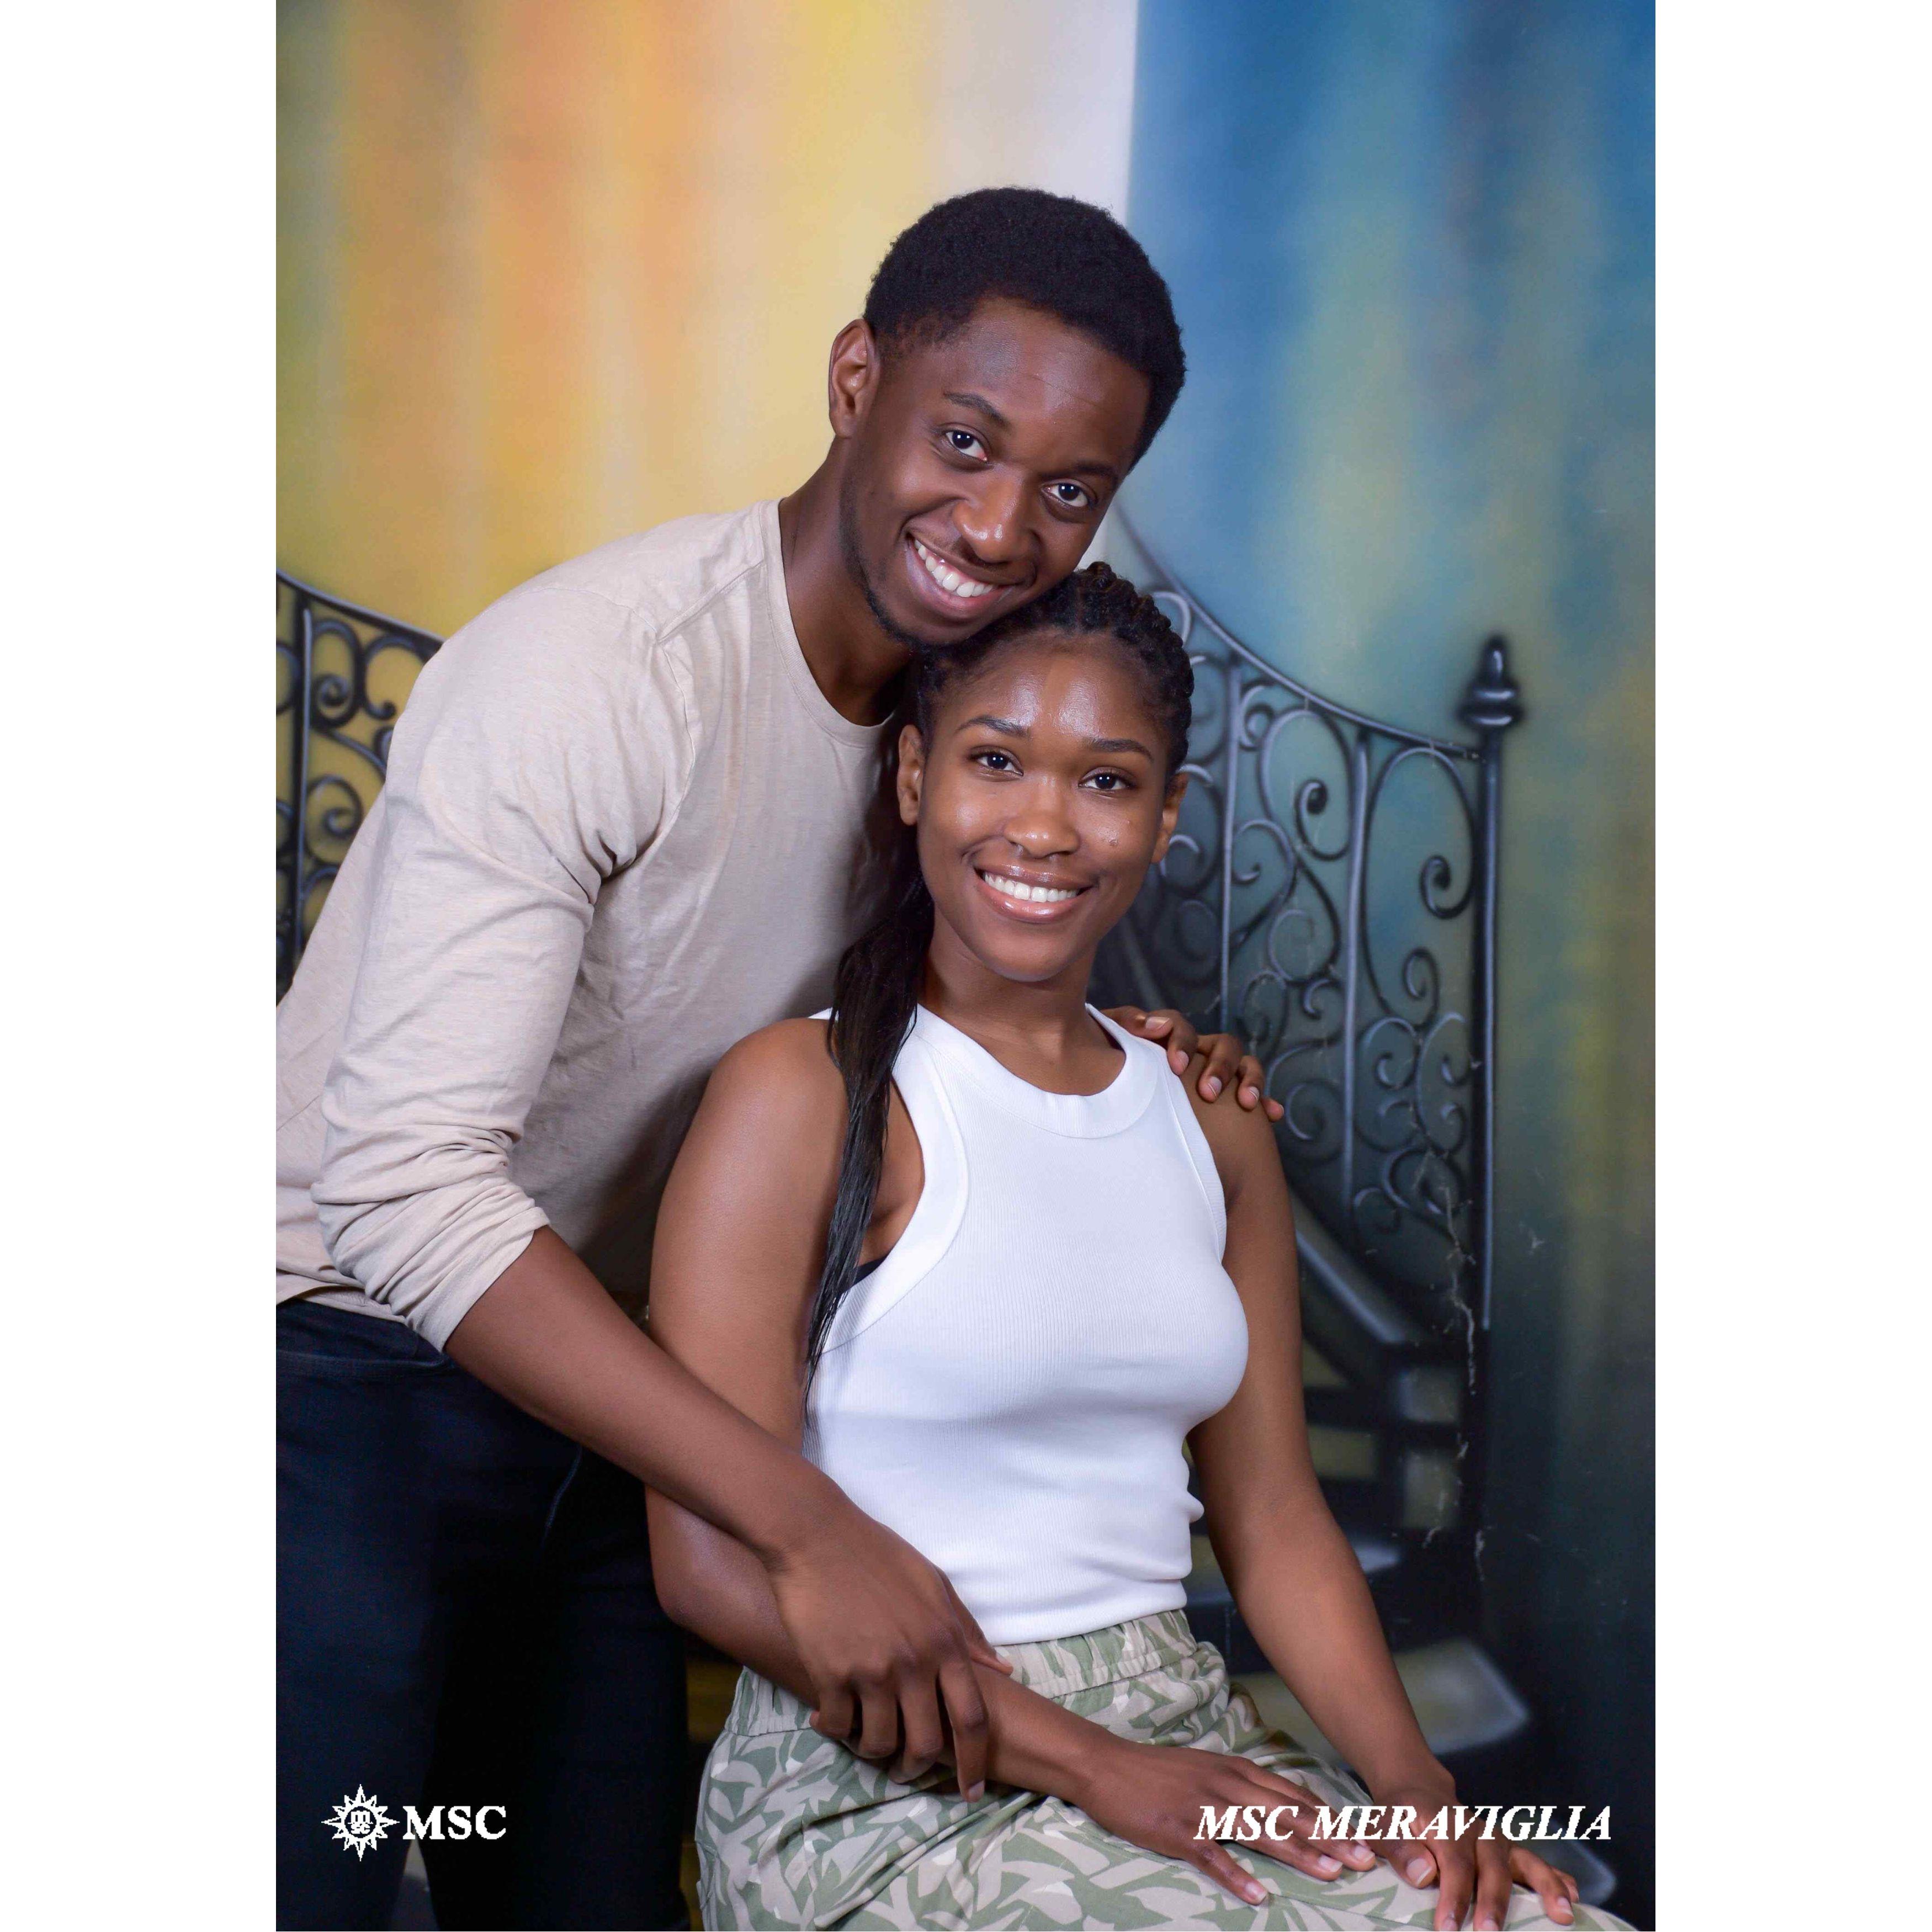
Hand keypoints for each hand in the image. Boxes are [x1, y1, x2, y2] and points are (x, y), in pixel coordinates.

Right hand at [762, 1495, 1012, 1798]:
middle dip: (919, 1768)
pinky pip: (838, 1727)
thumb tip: (1003, 1669)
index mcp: (944, 1641)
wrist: (816, 1537)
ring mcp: (871, 1671)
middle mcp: (913, 1663)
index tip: (972, 1789)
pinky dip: (835, 1729)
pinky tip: (828, 1716)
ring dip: (873, 1750)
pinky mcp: (831, 1674)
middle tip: (907, 1770)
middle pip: (926, 1744)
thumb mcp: (934, 1584)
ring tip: (865, 1738)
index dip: (976, 1762)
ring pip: (880, 1743)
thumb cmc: (878, 1555)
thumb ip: (966, 1630)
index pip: (972, 1718)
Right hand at [1067, 1734, 1378, 1905]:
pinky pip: (1212, 1855)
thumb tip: (1284, 1804)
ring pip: (1258, 1830)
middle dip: (1328, 1836)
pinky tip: (1257, 1895)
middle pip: (1285, 1812)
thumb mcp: (1209, 1768)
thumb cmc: (1159, 1771)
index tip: (1362, 1837)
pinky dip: (1235, 1875)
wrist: (1107, 1765)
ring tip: (1329, 1872)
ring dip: (1296, 1851)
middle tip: (1364, 1858)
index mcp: (1236, 1770)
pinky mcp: (1178, 1829)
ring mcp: (1202, 1807)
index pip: (1292, 1794)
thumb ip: (1245, 1785)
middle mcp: (1226, 1784)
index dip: (1329, 1817)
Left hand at [1102, 1007, 1284, 1119]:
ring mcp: (1218, 1072)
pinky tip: (1272, 1114)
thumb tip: (1142, 1021)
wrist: (1118, 1107)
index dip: (1179, 1038)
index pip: (1178, 1026)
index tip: (1174, 1063)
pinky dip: (1266, 1101)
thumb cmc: (1112, 1072)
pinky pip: (1254, 1095)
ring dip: (1249, 1080)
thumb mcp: (1109, 1048)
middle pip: (1222, 1045)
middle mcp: (1198, 1051)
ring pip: (1244, 1064)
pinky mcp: (1230, 1098)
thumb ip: (1120, 1026)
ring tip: (1245, 1103)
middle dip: (1219, 1067)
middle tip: (1207, 1093)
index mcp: (1167, 1038)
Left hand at [1366, 1783, 1579, 1930]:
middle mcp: (1475, 1830)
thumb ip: (1399, 1849)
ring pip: (1523, 1860)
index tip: (1449, 1930)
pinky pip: (1533, 1862)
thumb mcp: (1383, 1827)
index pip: (1453, 1863)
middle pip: (1492, 1866)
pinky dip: (1555, 1877)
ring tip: (1563, 1915)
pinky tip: (1573, 1897)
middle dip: (1495, 1903)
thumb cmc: (1397, 1816)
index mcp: (1444, 1825)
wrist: (1415, 1789)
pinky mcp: (1506, 1849)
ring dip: (1545, 1886)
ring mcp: (1494, 1839)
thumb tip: (1424, 1875)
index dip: (1454, 1897)